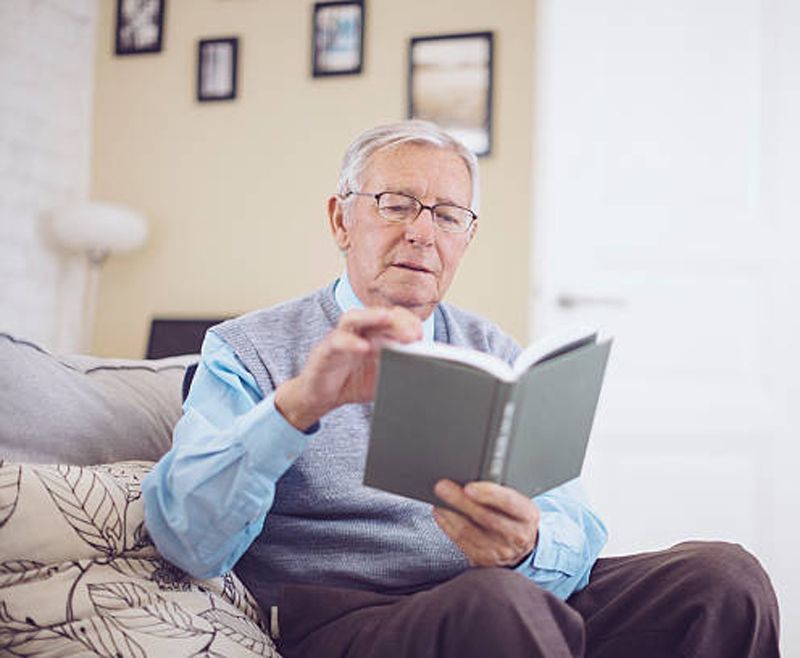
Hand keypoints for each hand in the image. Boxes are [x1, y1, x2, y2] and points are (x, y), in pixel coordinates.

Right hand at [275, 307, 421, 428]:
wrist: (321, 397)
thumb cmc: (353, 382)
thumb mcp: (383, 377)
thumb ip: (401, 369)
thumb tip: (426, 371)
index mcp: (375, 334)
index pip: (394, 318)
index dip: (409, 323)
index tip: (422, 337)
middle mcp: (358, 331)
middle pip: (377, 314)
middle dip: (397, 320)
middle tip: (413, 335)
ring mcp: (340, 338)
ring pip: (352, 317)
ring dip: (370, 316)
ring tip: (386, 318)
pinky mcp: (324, 352)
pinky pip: (336, 342)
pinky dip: (350, 343)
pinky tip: (363, 348)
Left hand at [432, 479, 539, 567]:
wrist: (522, 547)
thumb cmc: (515, 517)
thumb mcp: (517, 503)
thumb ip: (499, 493)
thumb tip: (470, 483)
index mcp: (528, 515)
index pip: (508, 502)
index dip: (488, 494)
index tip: (469, 487)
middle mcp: (517, 536)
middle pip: (485, 517)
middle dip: (460, 501)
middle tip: (442, 487)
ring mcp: (500, 551)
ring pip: (469, 532)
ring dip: (450, 514)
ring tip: (438, 500)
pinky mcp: (484, 560)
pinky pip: (461, 543)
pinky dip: (448, 527)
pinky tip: (441, 514)